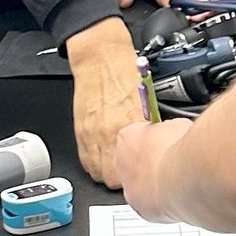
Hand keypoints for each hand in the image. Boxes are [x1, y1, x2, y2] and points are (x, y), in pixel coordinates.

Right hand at [66, 17, 146, 185]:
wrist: (101, 57)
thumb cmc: (125, 73)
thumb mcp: (146, 103)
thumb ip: (148, 129)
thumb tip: (156, 147)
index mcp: (130, 124)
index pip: (135, 166)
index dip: (141, 173)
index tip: (145, 172)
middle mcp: (108, 132)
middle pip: (112, 177)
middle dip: (122, 178)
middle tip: (131, 173)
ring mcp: (91, 134)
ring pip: (97, 172)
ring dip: (107, 173)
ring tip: (116, 167)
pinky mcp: (79, 131)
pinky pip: (85, 160)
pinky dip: (94, 163)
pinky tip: (102, 157)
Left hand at [116, 118, 181, 219]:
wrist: (185, 180)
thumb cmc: (180, 151)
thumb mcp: (179, 126)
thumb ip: (169, 129)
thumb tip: (173, 132)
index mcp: (127, 137)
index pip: (136, 136)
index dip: (154, 139)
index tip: (165, 141)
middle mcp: (121, 162)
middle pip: (135, 161)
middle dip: (152, 162)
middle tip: (172, 162)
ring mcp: (129, 188)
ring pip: (141, 185)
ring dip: (156, 183)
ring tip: (178, 181)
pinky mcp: (140, 209)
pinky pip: (151, 205)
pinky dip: (163, 202)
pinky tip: (178, 196)